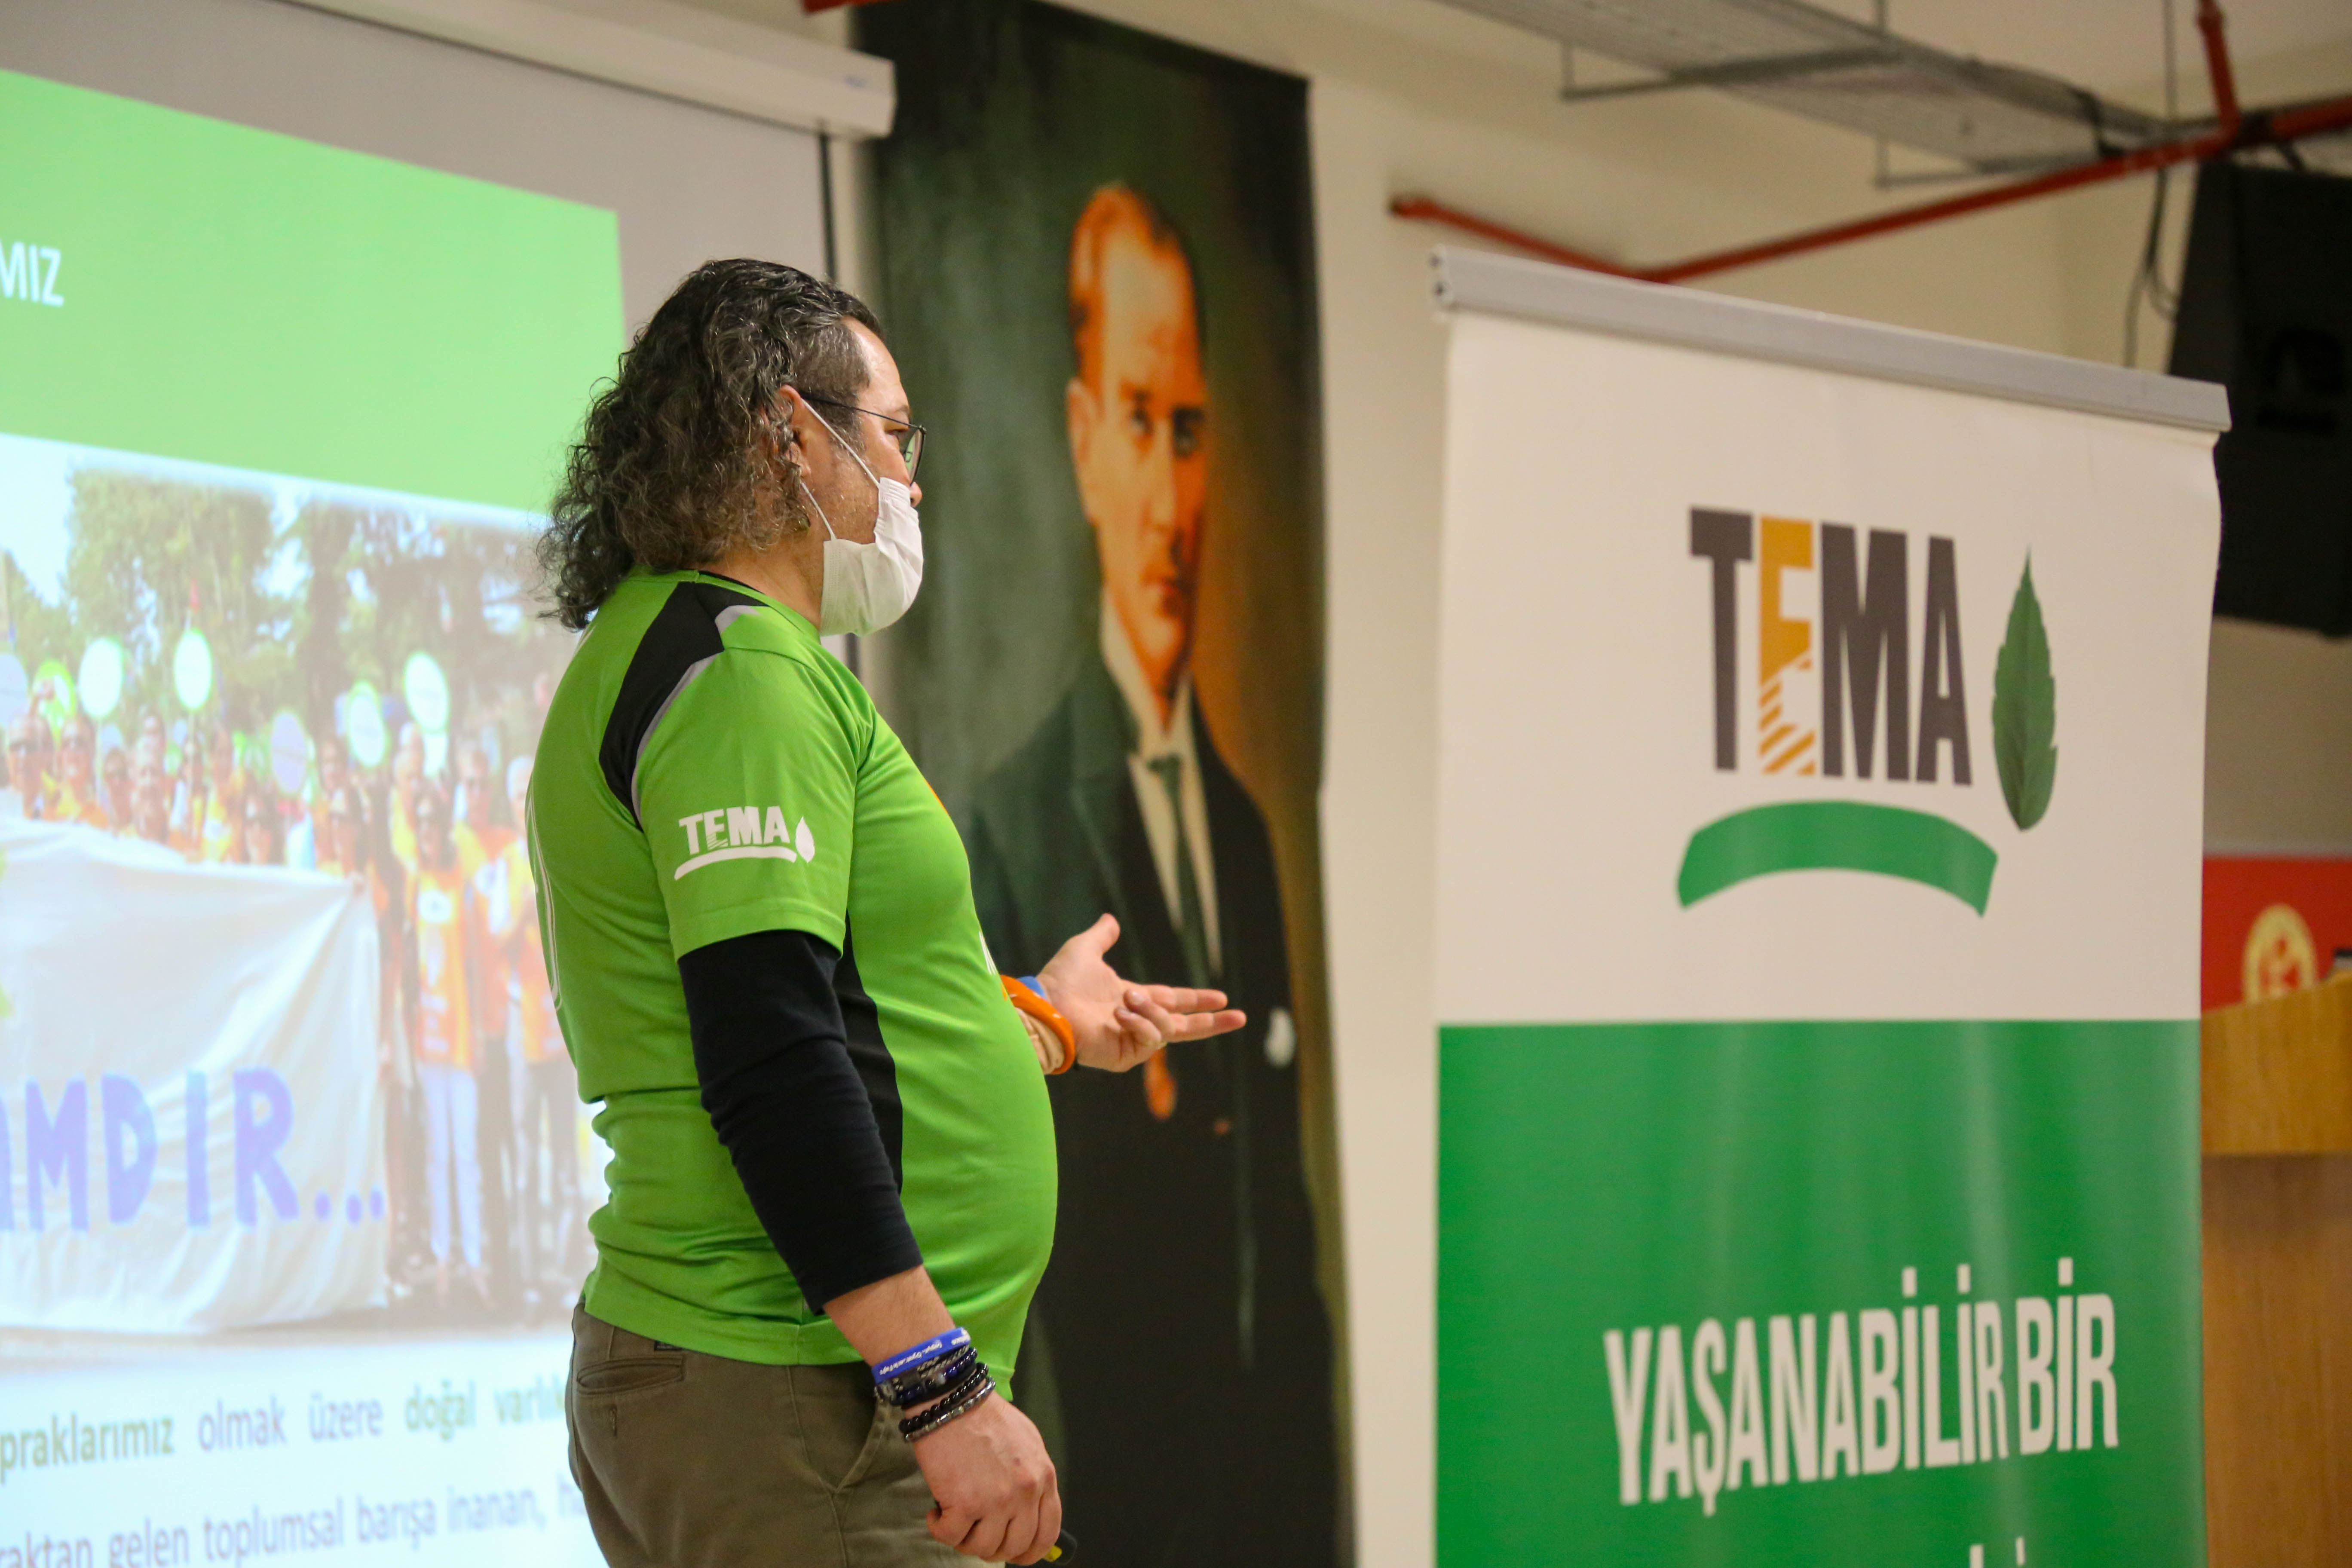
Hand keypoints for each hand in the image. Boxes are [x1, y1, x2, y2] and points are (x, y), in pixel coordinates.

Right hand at [915, 1392, 1060, 1562]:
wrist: (953, 1400)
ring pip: (983, 1548)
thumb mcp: (1026, 1443)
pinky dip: (939, 1529)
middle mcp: (1024, 1493)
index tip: (1016, 1555)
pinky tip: (936, 1513)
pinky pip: (951, 1537)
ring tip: (955, 1519)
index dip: (1031, 1551)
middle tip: (975, 1534)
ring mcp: (996, 1501)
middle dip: (993, 1548)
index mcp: (1043, 1477)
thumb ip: (1032, 1478)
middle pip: (1015, 1546)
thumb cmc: (986, 1418)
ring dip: (965, 1540)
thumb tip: (1029, 1513)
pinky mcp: (964, 1503)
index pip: (1047, 1532)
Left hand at [1037, 913, 1245, 1071]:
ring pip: (1167, 1026)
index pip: (1173, 1000)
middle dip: (1211, 1021)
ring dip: (1151, 1010)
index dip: (1196, 999)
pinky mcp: (1126, 1057)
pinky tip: (1120, 1014)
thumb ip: (1101, 936)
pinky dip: (1139, 1023)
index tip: (1222, 998)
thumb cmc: (1060, 981)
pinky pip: (1150, 1039)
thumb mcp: (1084, 949)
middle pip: (1184, 1024)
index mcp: (1132, 1000)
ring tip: (1125, 1000)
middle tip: (1239, 1017)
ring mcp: (1132, 1041)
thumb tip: (1110, 919)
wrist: (1045, 1007)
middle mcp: (1136, 1022)